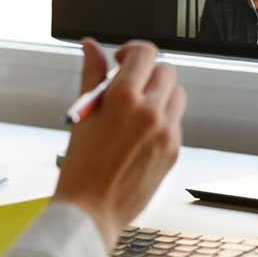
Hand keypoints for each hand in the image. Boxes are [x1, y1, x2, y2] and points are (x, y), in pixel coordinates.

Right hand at [53, 39, 185, 246]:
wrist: (91, 210)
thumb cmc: (81, 166)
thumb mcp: (83, 113)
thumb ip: (92, 74)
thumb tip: (91, 46)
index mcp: (124, 98)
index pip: (145, 53)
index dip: (133, 51)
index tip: (122, 60)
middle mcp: (151, 112)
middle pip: (166, 70)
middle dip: (148, 73)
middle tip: (129, 85)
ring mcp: (167, 133)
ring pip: (176, 95)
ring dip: (159, 94)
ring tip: (136, 110)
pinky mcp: (174, 151)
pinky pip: (175, 122)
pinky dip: (162, 120)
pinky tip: (140, 134)